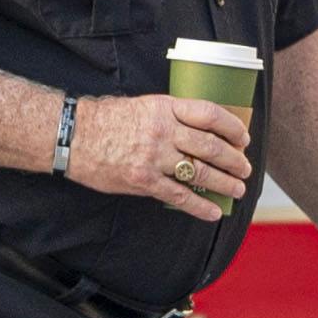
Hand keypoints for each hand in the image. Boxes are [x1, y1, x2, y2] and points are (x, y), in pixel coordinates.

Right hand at [65, 94, 251, 221]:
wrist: (72, 135)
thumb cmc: (105, 120)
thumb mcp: (143, 106)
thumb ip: (170, 116)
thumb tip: (200, 132)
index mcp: (165, 108)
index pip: (209, 114)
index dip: (232, 127)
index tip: (242, 138)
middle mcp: (163, 131)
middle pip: (211, 146)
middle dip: (234, 161)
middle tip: (245, 169)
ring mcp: (153, 157)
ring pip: (200, 172)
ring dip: (224, 183)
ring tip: (237, 190)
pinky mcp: (143, 181)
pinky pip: (179, 195)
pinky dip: (200, 206)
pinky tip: (213, 211)